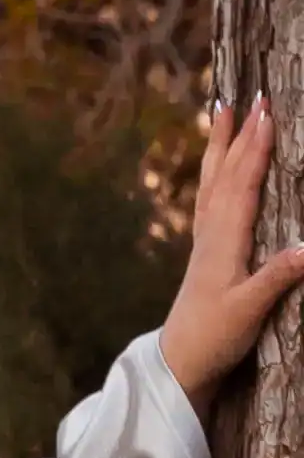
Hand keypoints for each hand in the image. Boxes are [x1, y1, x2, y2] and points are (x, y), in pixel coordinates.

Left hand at [160, 94, 303, 414]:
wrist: (181, 361)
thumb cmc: (215, 337)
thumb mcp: (249, 311)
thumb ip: (276, 279)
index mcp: (224, 242)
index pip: (242, 185)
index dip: (255, 149)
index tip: (267, 113)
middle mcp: (211, 235)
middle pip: (225, 174)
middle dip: (239, 134)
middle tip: (249, 96)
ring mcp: (206, 242)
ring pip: (213, 183)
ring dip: (220, 146)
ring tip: (222, 113)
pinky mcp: (206, 253)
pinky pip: (210, 201)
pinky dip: (215, 175)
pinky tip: (217, 167)